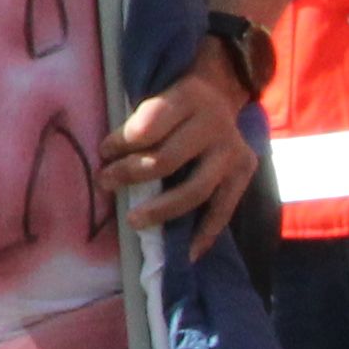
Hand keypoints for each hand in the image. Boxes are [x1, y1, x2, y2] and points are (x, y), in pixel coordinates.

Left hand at [106, 41, 261, 231]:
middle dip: (132, 174)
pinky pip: (223, 209)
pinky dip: (205, 233)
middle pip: (169, 159)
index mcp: (187, 97)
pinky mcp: (245, 171)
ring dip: (161, 209)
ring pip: (196, 189)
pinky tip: (187, 252)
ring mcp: (232, 150)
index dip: (122, 142)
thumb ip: (139, 124)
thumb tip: (106, 162)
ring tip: (134, 221)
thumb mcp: (156, 95)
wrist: (219, 97)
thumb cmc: (172, 105)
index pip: (149, 125)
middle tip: (106, 184)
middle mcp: (214, 123)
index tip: (103, 153)